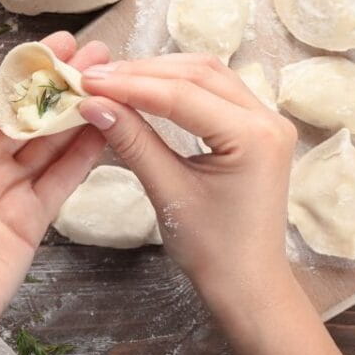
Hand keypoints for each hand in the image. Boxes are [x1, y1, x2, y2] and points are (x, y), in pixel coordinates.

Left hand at [0, 32, 109, 354]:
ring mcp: (10, 189)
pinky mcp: (33, 217)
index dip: (26, 70)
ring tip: (112, 84)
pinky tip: (108, 130)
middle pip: (28, 115)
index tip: (59, 44)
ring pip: (50, 143)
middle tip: (98, 56)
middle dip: (61, 86)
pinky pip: (62, 179)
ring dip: (78, 114)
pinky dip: (84, 155)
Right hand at [76, 54, 297, 308]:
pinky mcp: (255, 126)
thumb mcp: (167, 192)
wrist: (247, 283)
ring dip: (157, 72)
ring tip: (112, 78)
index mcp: (253, 136)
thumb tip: (91, 104)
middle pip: (197, 73)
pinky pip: (213, 90)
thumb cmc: (211, 249)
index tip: (87, 81)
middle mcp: (267, 118)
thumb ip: (132, 141)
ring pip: (206, 74)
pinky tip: (143, 87)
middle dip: (141, 72)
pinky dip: (175, 84)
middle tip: (94, 77)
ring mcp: (265, 119)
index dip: (129, 84)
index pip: (181, 94)